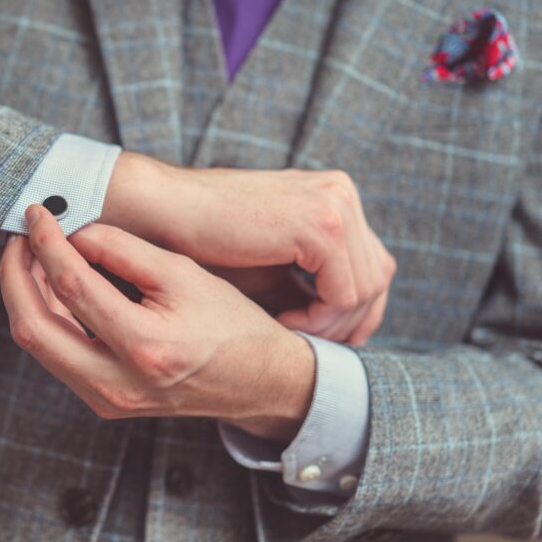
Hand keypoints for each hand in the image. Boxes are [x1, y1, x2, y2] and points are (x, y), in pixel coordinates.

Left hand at [0, 205, 315, 440]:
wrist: (258, 383)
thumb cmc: (229, 323)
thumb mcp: (184, 274)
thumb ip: (124, 250)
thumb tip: (71, 232)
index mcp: (145, 347)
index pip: (72, 287)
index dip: (46, 243)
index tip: (36, 213)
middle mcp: (117, 384)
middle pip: (32, 327)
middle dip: (15, 274)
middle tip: (20, 236)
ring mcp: (105, 401)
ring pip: (37, 344)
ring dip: (25, 295)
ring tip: (34, 254)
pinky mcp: (102, 403)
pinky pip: (54, 356)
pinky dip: (44, 316)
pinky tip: (50, 285)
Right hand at [99, 153, 395, 344]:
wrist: (163, 211)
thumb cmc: (205, 241)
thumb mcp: (270, 265)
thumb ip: (308, 286)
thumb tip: (344, 328)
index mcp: (332, 196)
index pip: (372, 264)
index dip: (357, 312)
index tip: (324, 341)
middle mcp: (342, 193)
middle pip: (378, 277)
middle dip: (349, 323)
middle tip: (313, 348)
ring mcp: (336, 205)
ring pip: (366, 289)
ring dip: (330, 324)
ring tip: (288, 333)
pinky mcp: (323, 225)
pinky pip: (345, 293)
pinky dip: (319, 318)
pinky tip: (283, 322)